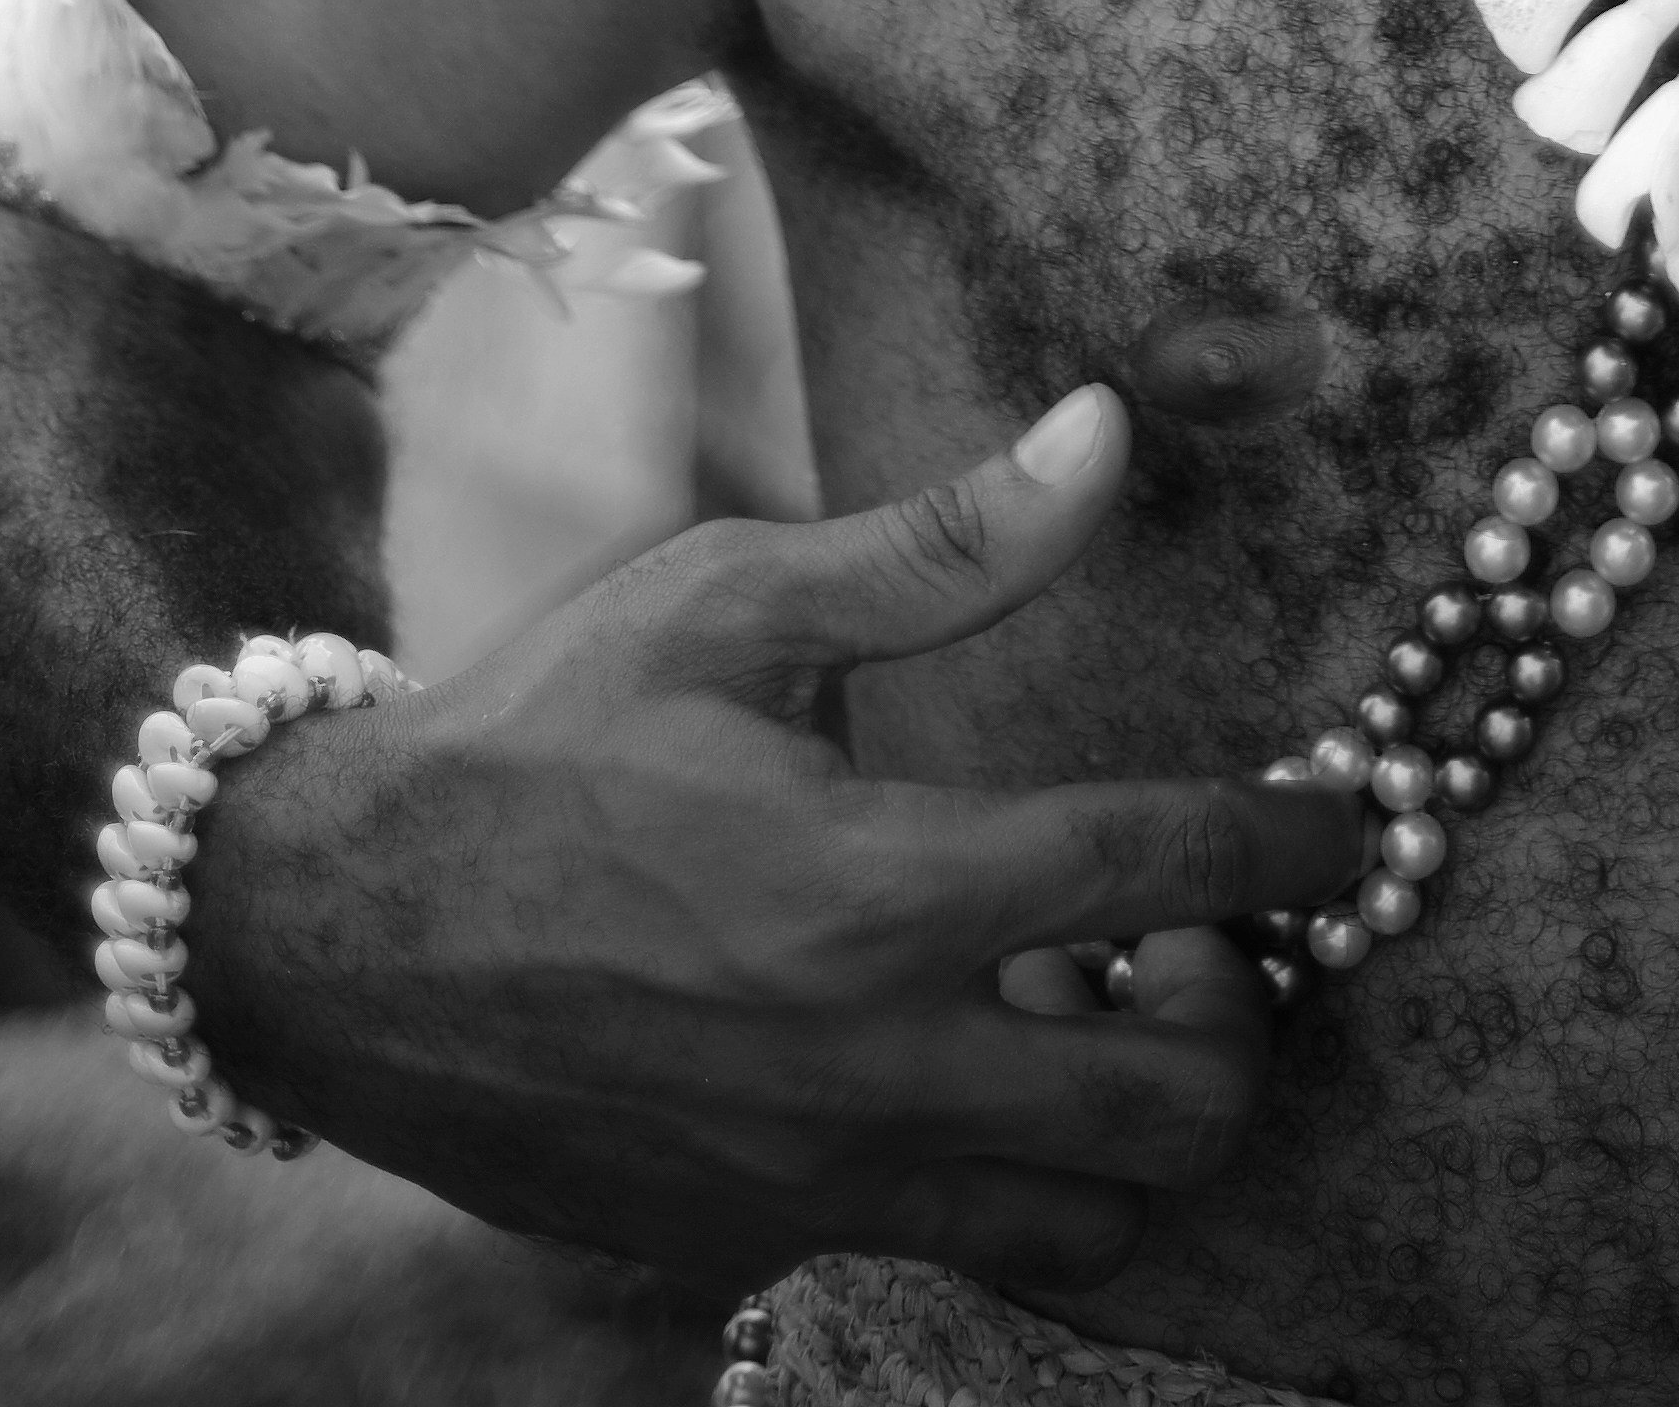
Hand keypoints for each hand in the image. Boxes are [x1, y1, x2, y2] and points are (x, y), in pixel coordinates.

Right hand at [192, 386, 1360, 1297]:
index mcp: (882, 889)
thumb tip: (1108, 433)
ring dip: (1138, 1121)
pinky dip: (1017, 1173)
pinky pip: (956, 1246)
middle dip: (1244, 1016)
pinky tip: (970, 1056)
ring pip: (1087, 1224)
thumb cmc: (539, 739)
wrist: (334, 937)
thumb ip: (943, 545)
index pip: (1162, 873)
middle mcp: (874, 1067)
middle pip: (1177, 1108)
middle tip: (1203, 927)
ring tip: (1095, 1001)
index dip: (1291, 840)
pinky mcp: (758, 1243)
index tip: (1344, 816)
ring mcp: (819, 1182)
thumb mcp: (729, 601)